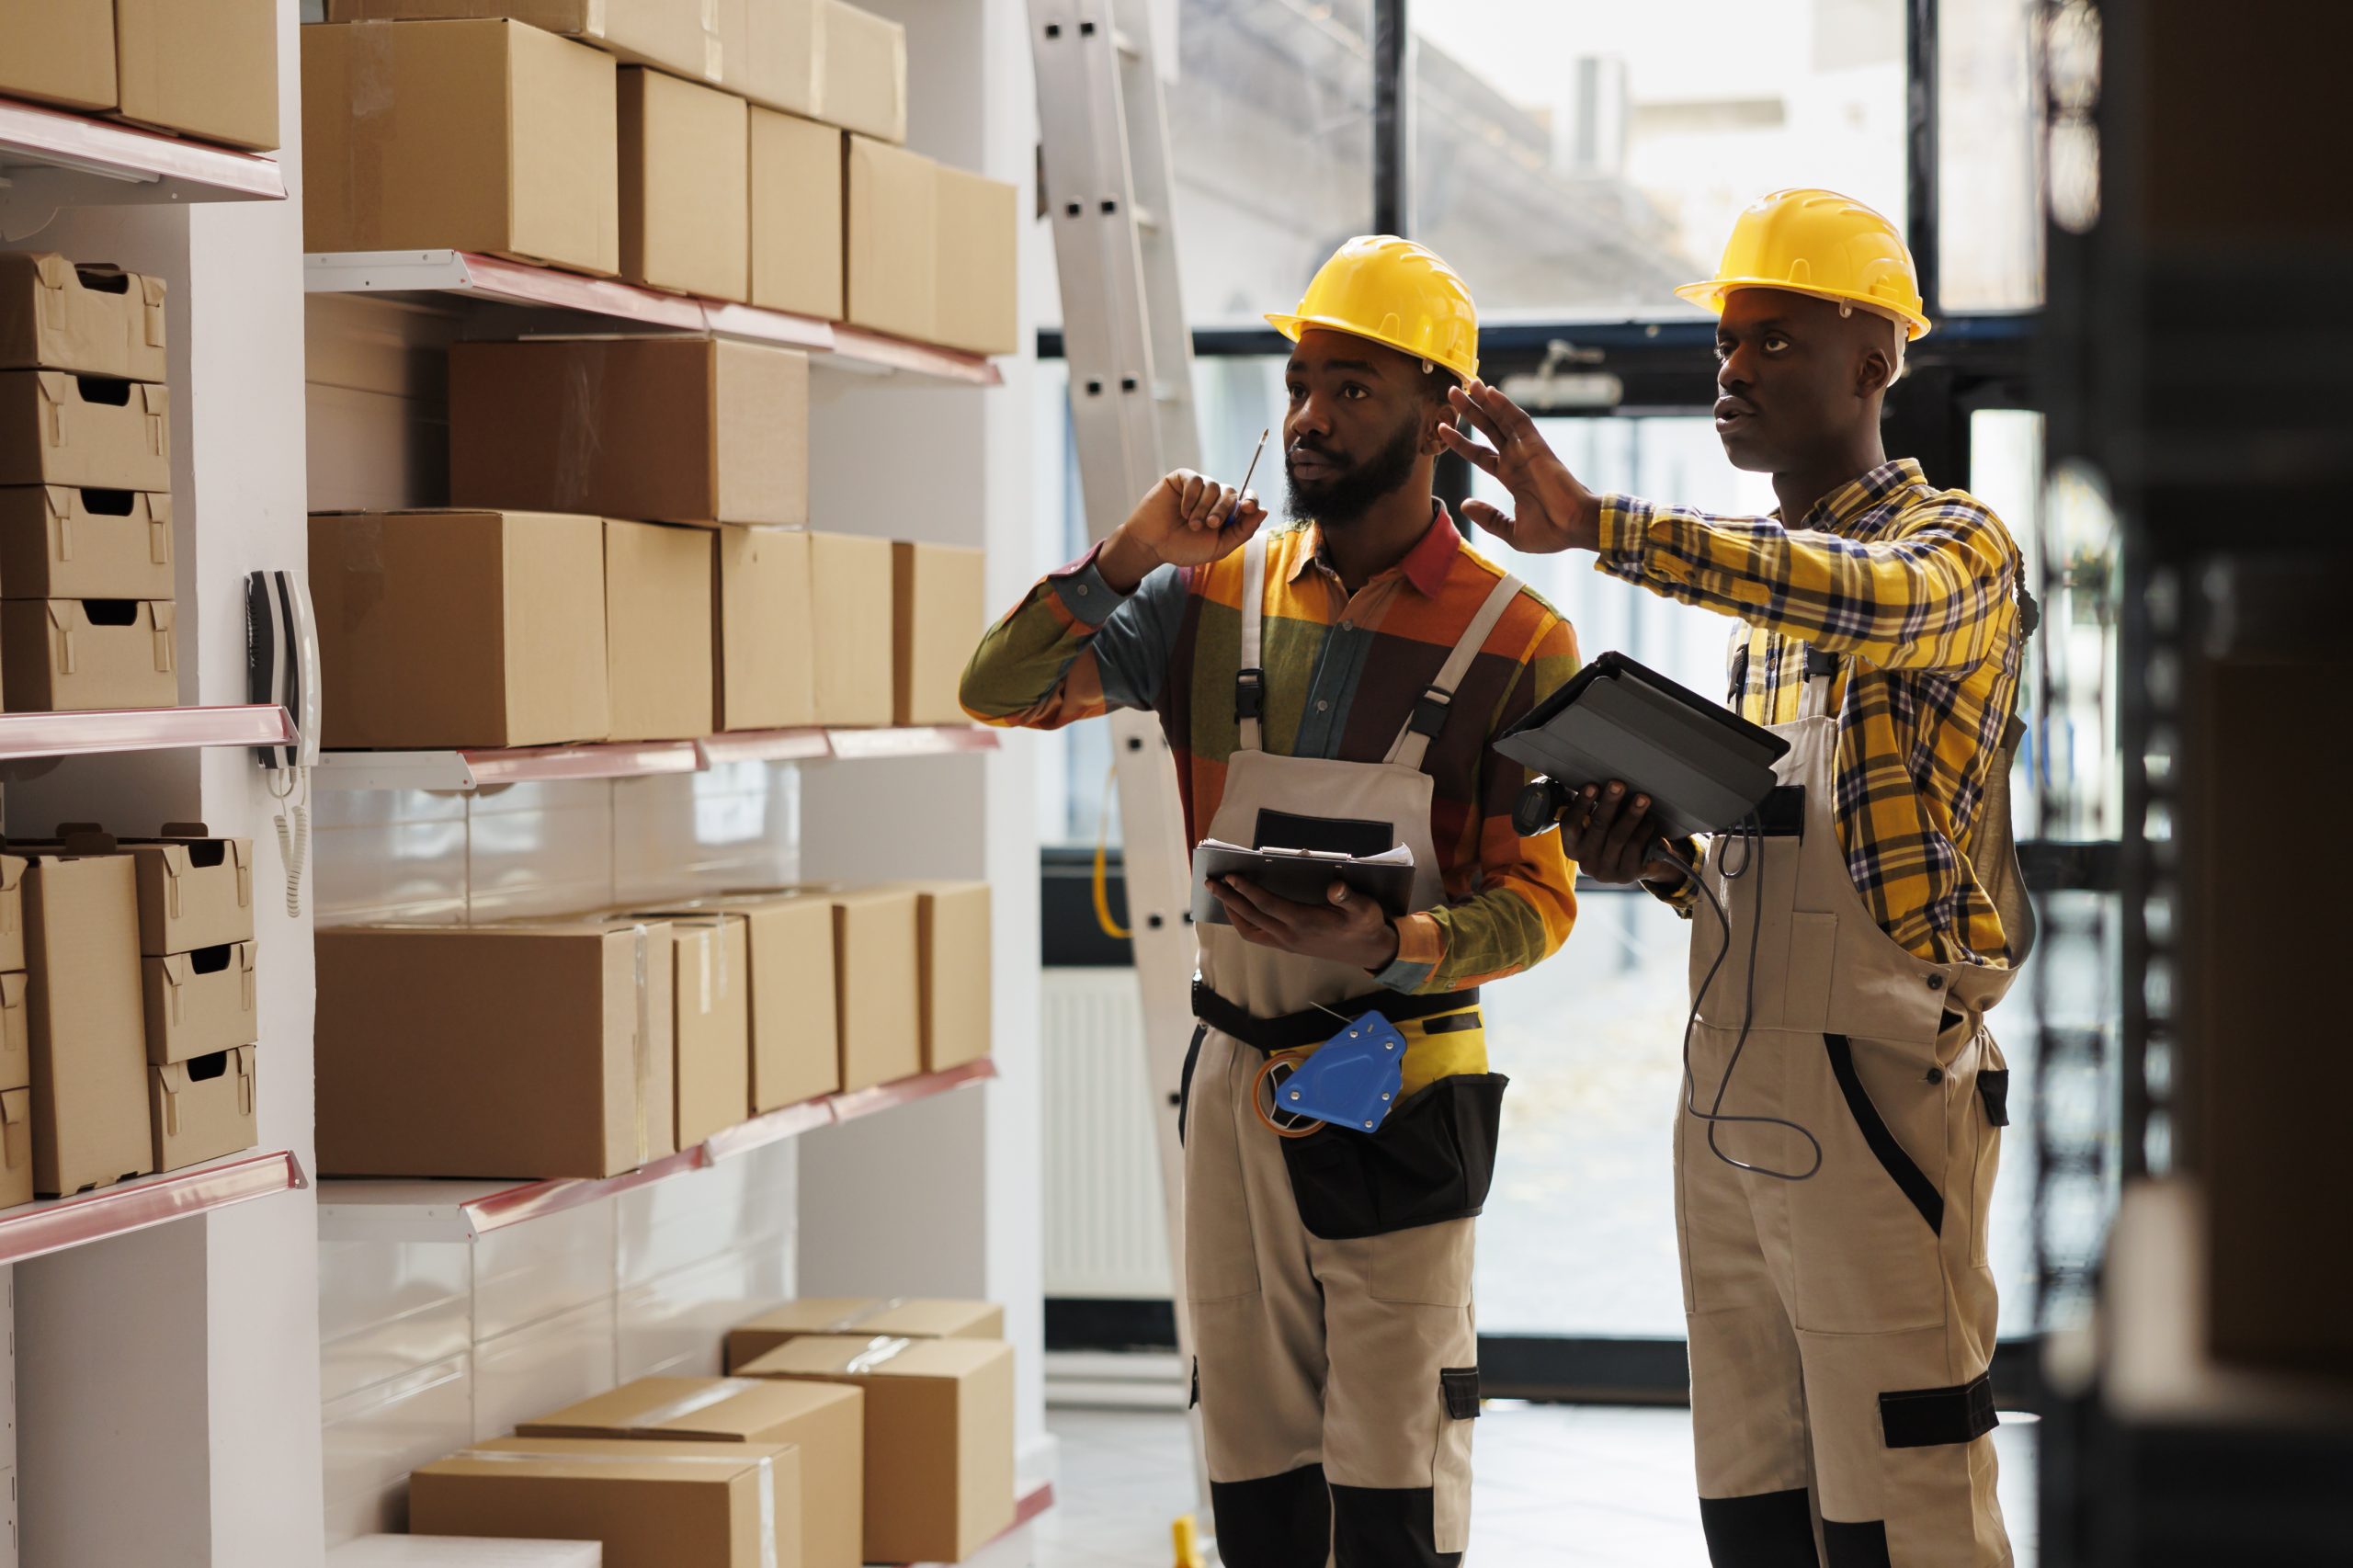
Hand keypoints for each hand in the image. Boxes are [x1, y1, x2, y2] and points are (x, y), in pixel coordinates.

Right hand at [1100, 469, 1266, 591]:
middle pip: (1231, 492)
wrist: (1153, 546)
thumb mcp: (1218, 547)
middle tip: (1209, 525)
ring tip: (1191, 523)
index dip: (1251, 500)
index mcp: (1226, 513)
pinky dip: (1191, 497)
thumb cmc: (1184, 548)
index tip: (1247, 508)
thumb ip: (1242, 531)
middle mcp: (1214, 498)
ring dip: (1203, 508)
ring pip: (1213, 486)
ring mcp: (1198, 487)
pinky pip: (1195, 480)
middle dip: (1222, 510)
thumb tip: (1264, 511)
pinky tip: (1182, 511)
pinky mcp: (1181, 479)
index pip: (1247, 499)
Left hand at [1209, 876, 1400, 971]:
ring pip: (1249, 930)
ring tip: (1220, 893)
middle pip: (1250, 916)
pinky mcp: (1287, 945)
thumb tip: (1336, 886)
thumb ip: (1349, 897)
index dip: (1247, 890)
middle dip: (1228, 898)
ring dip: (1232, 912)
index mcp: (1304, 922)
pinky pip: (1257, 935)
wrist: (1369, 950)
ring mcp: (1286, 942)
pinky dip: (1243, 922)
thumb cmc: (1365, 924)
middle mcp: (1290, 935)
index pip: (1268, 905)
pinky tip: (1239, 909)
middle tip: (1209, 881)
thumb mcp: (1365, 909)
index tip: (1230, 876)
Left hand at [1439, 380, 1601, 554]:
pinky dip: (1504, 405)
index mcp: (1511, 478)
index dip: (1461, 442)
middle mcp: (1516, 460)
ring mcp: (1526, 451)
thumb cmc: (1552, 533)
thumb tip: (1464, 504)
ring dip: (1483, 402)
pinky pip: (1518, 420)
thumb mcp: (1512, 532)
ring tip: (1466, 384)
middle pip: (1488, 430)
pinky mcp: (1537, 445)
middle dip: (1470, 412)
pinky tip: (1489, 391)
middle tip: (1452, 393)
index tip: (1441, 429)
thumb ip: (1489, 518)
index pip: (1480, 454)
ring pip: (1500, 420)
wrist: (1575, 527)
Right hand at [1559, 781, 1685, 886]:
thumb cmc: (1617, 835)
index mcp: (1573, 848)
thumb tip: (1597, 784)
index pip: (1569, 825)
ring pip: (1617, 837)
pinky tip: (1649, 820)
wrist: (1643, 862)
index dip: (1580, 805)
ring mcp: (1605, 872)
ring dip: (1631, 814)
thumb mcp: (1602, 825)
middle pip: (1597, 827)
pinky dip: (1643, 830)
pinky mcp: (1626, 875)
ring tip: (1642, 799)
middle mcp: (1585, 863)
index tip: (1592, 786)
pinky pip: (1635, 847)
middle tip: (1619, 785)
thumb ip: (1594, 811)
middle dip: (1609, 803)